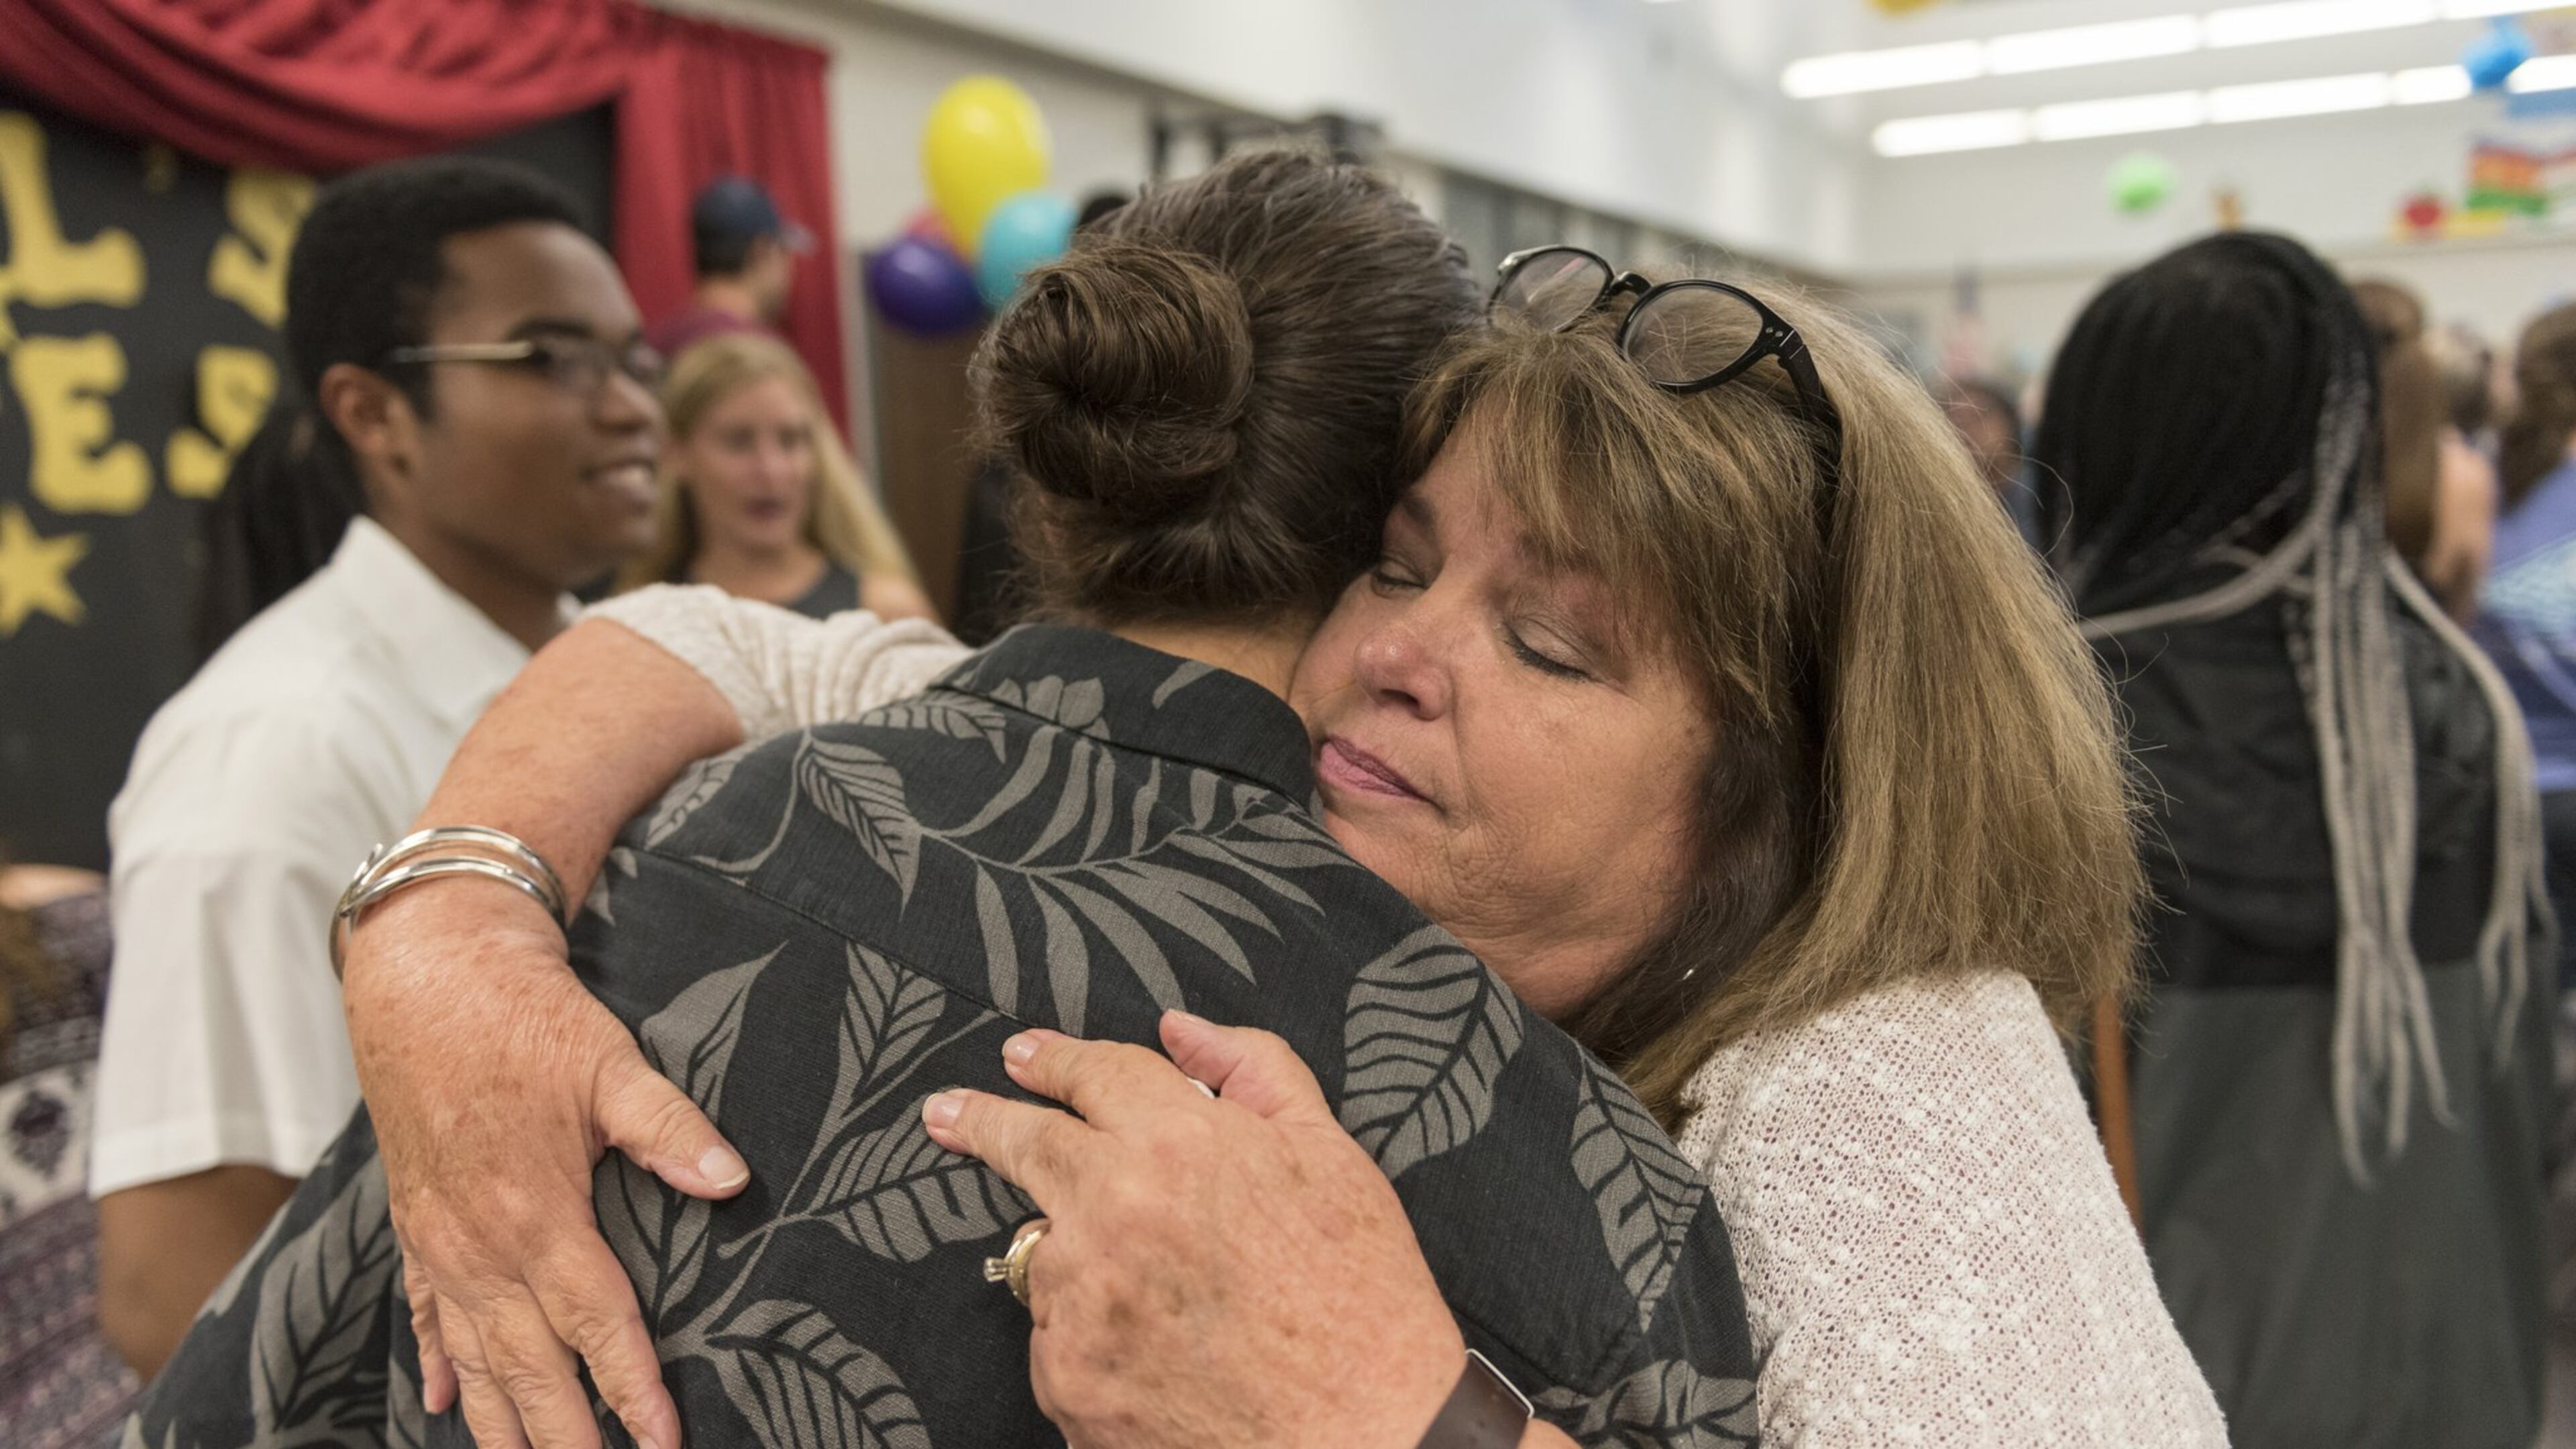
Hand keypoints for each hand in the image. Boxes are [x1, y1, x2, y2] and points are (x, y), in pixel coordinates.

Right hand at [343, 878, 750, 1448]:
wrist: (425, 976)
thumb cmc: (523, 1017)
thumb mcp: (609, 1062)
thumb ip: (670, 1126)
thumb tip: (732, 1177)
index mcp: (536, 1211)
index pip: (596, 1322)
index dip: (633, 1387)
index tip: (663, 1441)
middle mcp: (480, 1244)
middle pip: (529, 1367)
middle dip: (567, 1438)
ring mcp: (440, 1241)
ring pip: (474, 1359)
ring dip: (503, 1425)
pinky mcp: (415, 1224)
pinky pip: (425, 1314)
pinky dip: (439, 1364)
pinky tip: (447, 1406)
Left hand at [921, 1012, 1465, 1448]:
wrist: (1366, 1437)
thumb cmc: (1362, 1302)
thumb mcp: (1331, 1155)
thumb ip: (1252, 1070)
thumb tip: (1179, 1030)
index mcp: (1177, 1141)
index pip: (1090, 1076)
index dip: (1052, 1060)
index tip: (1023, 1056)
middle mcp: (1112, 1209)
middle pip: (1023, 1146)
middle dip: (983, 1121)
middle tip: (950, 1113)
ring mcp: (1080, 1299)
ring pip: (1045, 1251)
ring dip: (1076, 1250)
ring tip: (1157, 1288)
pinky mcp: (1066, 1379)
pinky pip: (1056, 1335)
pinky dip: (1090, 1332)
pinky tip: (1156, 1350)